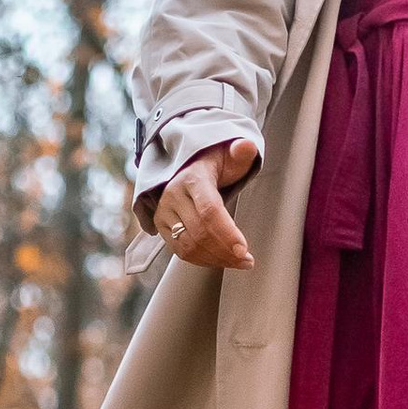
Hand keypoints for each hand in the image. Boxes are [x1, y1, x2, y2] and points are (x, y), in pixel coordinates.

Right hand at [151, 139, 259, 272]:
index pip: (209, 210)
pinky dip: (202, 260)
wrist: (189, 167)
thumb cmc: (215, 163)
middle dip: (226, 251)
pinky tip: (220, 260)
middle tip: (247, 260)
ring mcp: (164, 211)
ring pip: (188, 246)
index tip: (244, 250)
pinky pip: (180, 250)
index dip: (227, 233)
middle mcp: (173, 195)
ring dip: (215, 259)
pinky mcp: (160, 225)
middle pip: (200, 232)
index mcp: (192, 178)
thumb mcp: (230, 155)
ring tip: (238, 262)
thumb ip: (240, 152)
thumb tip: (246, 146)